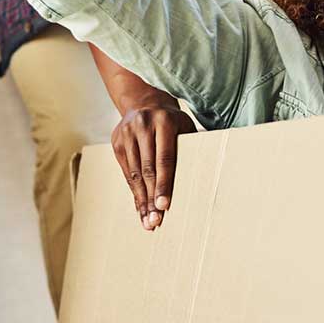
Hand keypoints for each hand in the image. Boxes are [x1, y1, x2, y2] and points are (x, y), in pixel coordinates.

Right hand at [110, 97, 196, 230]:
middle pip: (148, 169)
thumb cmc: (172, 121)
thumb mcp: (185, 126)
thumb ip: (192, 147)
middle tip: (156, 221)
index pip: (165, 158)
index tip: (165, 205)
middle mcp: (143, 126)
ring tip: (148, 220)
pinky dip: (134, 191)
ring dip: (141, 199)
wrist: (144, 101)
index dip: (164, 183)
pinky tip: (140, 207)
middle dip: (151, 197)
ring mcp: (127, 134)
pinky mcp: (117, 142)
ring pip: (135, 173)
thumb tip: (206, 175)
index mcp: (165, 122)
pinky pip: (126, 172)